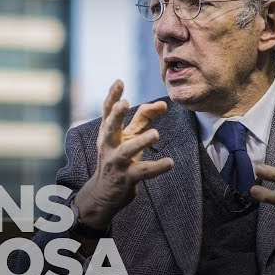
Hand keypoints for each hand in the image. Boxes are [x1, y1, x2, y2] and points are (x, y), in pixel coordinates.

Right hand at [74, 80, 174, 230]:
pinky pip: (143, 172)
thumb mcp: (128, 137)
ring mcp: (116, 162)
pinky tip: (170, 163)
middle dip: (116, 115)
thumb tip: (163, 103)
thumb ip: (144, 118)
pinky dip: (157, 167)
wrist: (105, 193)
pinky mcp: (126, 178)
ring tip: (155, 134)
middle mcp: (109, 145)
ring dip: (141, 141)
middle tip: (125, 103)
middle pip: (110, 127)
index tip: (119, 81)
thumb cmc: (119, 158)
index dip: (112, 96)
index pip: (108, 111)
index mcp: (108, 132)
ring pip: (127, 151)